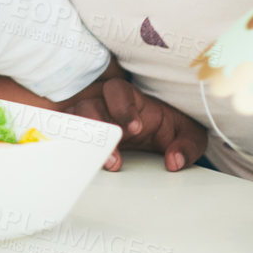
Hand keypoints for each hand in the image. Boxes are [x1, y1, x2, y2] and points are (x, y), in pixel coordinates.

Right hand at [62, 77, 205, 172]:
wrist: (155, 141)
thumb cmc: (167, 131)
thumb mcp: (187, 135)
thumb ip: (187, 146)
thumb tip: (174, 161)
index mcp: (129, 99)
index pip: (118, 91)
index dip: (122, 107)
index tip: (136, 128)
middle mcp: (103, 106)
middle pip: (89, 106)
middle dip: (100, 127)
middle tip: (115, 151)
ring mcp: (88, 121)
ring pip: (74, 122)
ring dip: (87, 142)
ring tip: (103, 162)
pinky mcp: (78, 137)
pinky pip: (65, 138)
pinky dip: (69, 147)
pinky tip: (79, 161)